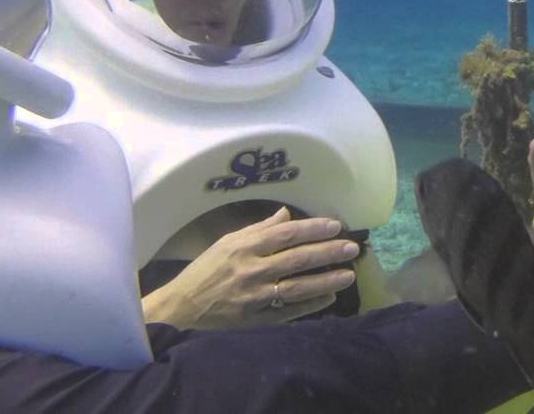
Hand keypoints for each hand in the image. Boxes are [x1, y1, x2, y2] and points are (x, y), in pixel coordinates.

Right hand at [142, 207, 359, 329]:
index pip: (286, 234)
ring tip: (349, 275)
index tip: (336, 225)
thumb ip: (258, 229)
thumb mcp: (227, 242)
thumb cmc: (205, 271)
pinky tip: (329, 298)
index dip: (313, 229)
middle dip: (327, 252)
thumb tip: (286, 215)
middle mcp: (251, 270)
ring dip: (325, 281)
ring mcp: (255, 296)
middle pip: (297, 258)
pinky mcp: (256, 318)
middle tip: (352, 248)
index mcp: (244, 247)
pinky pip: (288, 311)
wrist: (181, 308)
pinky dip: (310, 305)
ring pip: (297, 287)